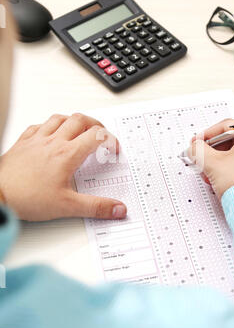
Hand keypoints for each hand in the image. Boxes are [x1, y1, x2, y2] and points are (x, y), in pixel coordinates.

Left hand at [0, 113, 126, 220]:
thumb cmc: (27, 198)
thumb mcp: (67, 207)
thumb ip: (96, 207)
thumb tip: (117, 209)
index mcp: (67, 154)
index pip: (97, 136)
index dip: (110, 140)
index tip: (113, 150)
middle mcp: (53, 142)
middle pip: (80, 120)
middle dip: (95, 125)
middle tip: (101, 134)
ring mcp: (36, 140)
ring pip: (60, 118)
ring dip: (74, 121)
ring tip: (80, 129)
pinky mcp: (23, 142)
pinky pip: (39, 125)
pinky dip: (50, 125)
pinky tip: (50, 133)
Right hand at [188, 118, 233, 198]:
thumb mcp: (213, 164)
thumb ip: (199, 151)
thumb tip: (194, 148)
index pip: (227, 127)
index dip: (207, 135)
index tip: (197, 143)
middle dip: (215, 152)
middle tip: (204, 160)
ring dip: (224, 162)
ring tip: (212, 174)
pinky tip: (226, 179)